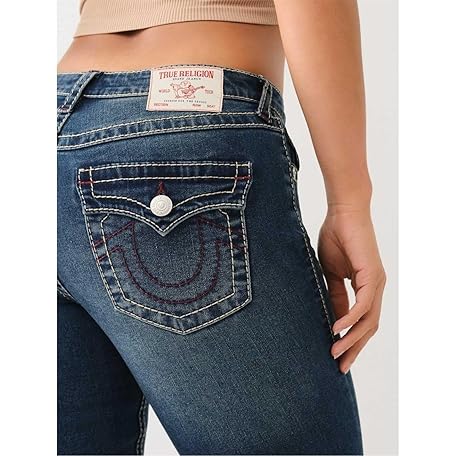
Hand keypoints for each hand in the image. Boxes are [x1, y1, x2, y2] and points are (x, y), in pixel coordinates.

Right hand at [318, 206, 385, 373]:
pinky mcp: (371, 275)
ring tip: (335, 353)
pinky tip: (337, 330)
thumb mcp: (330, 273)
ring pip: (368, 321)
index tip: (336, 356)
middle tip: (339, 367)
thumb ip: (334, 295)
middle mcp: (375, 289)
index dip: (350, 340)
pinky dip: (350, 319)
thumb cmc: (336, 237)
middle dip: (354, 349)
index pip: (362, 322)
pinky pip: (363, 305)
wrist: (343, 212)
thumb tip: (334, 319)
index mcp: (366, 288)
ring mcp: (376, 283)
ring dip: (352, 339)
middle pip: (368, 328)